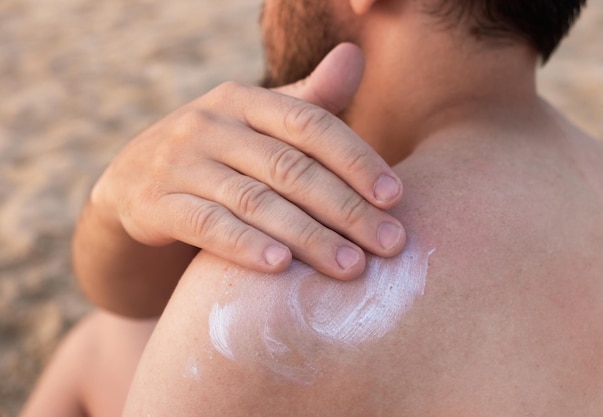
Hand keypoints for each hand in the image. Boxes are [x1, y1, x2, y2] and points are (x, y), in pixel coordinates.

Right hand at [91, 43, 405, 279]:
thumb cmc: (216, 154)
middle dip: (346, 209)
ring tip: (350, 266)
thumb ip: (307, 101)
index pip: (310, 125)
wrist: (133, 182)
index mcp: (243, 100)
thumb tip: (356, 55)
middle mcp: (210, 124)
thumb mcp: (257, 123)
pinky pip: (206, 225)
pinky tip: (281, 266)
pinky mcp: (154, 204)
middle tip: (390, 242)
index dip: (356, 159)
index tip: (395, 196)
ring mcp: (179, 163)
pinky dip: (244, 244)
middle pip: (289, 167)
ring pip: (255, 200)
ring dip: (308, 236)